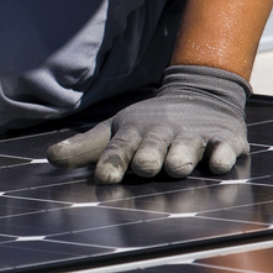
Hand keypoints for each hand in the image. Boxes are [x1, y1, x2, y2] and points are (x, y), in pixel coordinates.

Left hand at [47, 65, 250, 183]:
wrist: (199, 96)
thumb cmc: (148, 126)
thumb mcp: (115, 132)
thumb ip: (84, 148)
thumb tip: (49, 157)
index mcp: (133, 135)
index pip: (118, 149)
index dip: (111, 162)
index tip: (104, 177)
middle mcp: (161, 136)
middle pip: (152, 150)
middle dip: (148, 158)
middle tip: (145, 166)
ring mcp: (192, 138)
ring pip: (185, 150)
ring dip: (181, 158)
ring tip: (177, 166)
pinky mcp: (223, 140)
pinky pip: (223, 149)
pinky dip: (222, 155)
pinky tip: (219, 163)